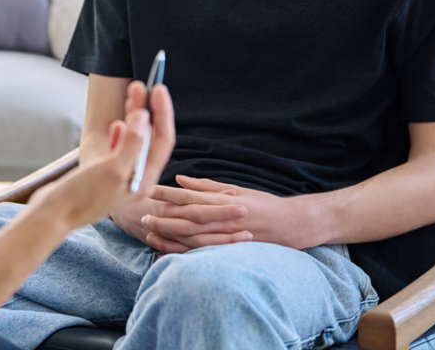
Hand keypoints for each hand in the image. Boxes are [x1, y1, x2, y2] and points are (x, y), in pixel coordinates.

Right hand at [30, 82, 174, 230]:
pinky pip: (120, 149)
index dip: (163, 113)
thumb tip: (145, 116)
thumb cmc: (82, 196)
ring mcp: (120, 176)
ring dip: (134, 116)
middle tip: (142, 85)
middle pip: (150, 138)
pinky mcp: (105, 174)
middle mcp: (136, 178)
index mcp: (144, 180)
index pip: (162, 141)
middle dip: (148, 110)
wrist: (53, 214)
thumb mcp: (112, 169)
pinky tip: (117, 124)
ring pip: (135, 140)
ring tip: (132, 94)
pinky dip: (121, 133)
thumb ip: (132, 143)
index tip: (158, 89)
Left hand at [142, 176, 300, 252]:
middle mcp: (225, 218)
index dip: (169, 194)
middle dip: (164, 216)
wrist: (292, 224)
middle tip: (142, 214)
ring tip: (149, 231)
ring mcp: (228, 236)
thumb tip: (180, 179)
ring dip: (170, 234)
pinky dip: (185, 253)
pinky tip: (169, 251)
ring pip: (193, 237)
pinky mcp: (232, 251)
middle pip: (188, 218)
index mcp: (224, 200)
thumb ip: (207, 186)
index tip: (150, 190)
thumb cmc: (263, 204)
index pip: (191, 196)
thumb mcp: (237, 189)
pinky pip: (204, 253)